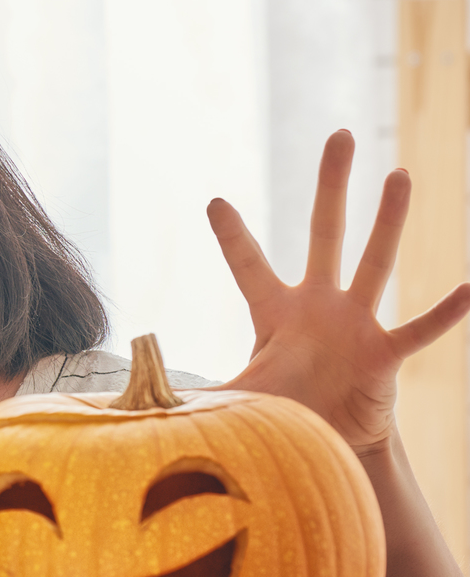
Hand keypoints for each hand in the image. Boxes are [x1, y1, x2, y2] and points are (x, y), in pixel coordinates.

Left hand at [208, 131, 469, 452]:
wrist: (328, 441)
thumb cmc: (283, 410)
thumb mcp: (235, 397)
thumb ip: (193, 395)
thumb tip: (140, 404)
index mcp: (275, 313)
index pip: (248, 266)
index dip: (232, 236)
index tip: (215, 200)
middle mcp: (318, 306)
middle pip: (324, 233)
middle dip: (331, 186)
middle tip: (340, 134)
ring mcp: (356, 325)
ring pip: (375, 262)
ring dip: (389, 220)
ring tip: (399, 174)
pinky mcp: (385, 355)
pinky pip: (419, 330)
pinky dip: (445, 313)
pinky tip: (469, 287)